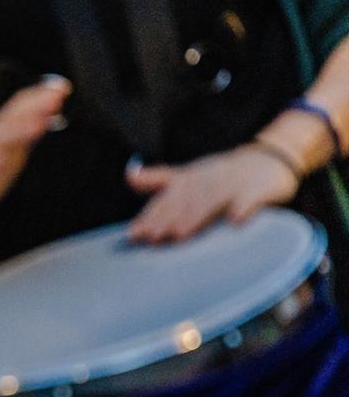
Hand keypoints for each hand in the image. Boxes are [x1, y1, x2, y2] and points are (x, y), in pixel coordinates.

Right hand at [0, 76, 71, 224]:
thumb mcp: (12, 147)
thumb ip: (30, 126)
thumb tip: (54, 104)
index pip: (20, 107)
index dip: (41, 96)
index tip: (64, 87)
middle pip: (11, 118)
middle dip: (33, 107)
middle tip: (55, 98)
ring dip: (16, 130)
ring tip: (37, 123)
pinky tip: (1, 159)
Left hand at [126, 143, 299, 242]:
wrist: (268, 159)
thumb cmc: (220, 175)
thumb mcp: (188, 175)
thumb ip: (157, 179)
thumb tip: (129, 176)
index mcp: (190, 179)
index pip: (166, 199)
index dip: (150, 216)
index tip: (134, 234)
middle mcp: (208, 179)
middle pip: (184, 201)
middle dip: (166, 219)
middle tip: (152, 237)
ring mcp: (234, 183)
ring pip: (213, 200)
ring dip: (196, 216)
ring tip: (180, 233)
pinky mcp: (260, 188)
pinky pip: (252, 198)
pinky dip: (244, 208)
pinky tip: (236, 221)